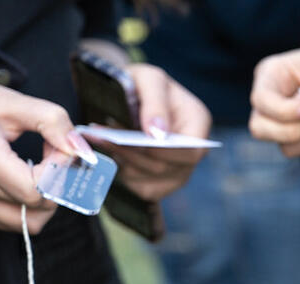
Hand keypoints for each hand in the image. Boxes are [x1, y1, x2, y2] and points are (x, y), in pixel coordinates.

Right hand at [0, 78, 97, 232]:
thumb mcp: (15, 103)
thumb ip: (53, 122)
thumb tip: (82, 152)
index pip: (36, 189)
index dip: (58, 171)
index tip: (58, 148)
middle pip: (37, 207)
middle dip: (57, 182)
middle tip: (51, 154)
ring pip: (29, 222)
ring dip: (46, 200)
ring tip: (37, 169)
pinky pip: (14, 222)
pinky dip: (28, 206)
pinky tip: (22, 179)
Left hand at [94, 64, 210, 200]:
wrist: (128, 95)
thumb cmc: (140, 83)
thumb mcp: (147, 79)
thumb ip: (155, 102)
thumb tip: (159, 133)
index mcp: (197, 123)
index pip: (190, 152)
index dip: (162, 152)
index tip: (129, 139)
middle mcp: (193, 151)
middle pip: (166, 168)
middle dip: (132, 154)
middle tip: (101, 136)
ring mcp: (178, 170)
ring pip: (150, 180)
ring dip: (123, 162)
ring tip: (102, 139)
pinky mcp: (160, 182)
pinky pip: (141, 187)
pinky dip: (122, 172)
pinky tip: (113, 152)